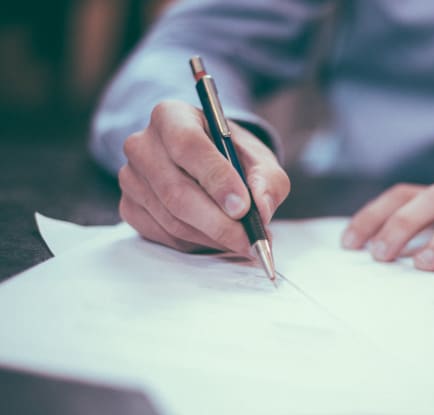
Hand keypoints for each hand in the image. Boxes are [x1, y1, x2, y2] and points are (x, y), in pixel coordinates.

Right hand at [118, 100, 289, 254]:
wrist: (207, 165)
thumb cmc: (232, 157)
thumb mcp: (259, 159)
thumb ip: (267, 180)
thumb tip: (261, 209)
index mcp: (171, 116)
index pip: (188, 146)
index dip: (217, 179)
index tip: (243, 207)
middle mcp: (142, 144)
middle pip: (176, 191)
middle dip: (219, 222)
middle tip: (250, 240)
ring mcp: (131, 178)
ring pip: (172, 219)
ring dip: (212, 237)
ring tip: (242, 241)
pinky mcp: (129, 207)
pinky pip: (164, 235)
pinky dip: (196, 243)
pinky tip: (217, 238)